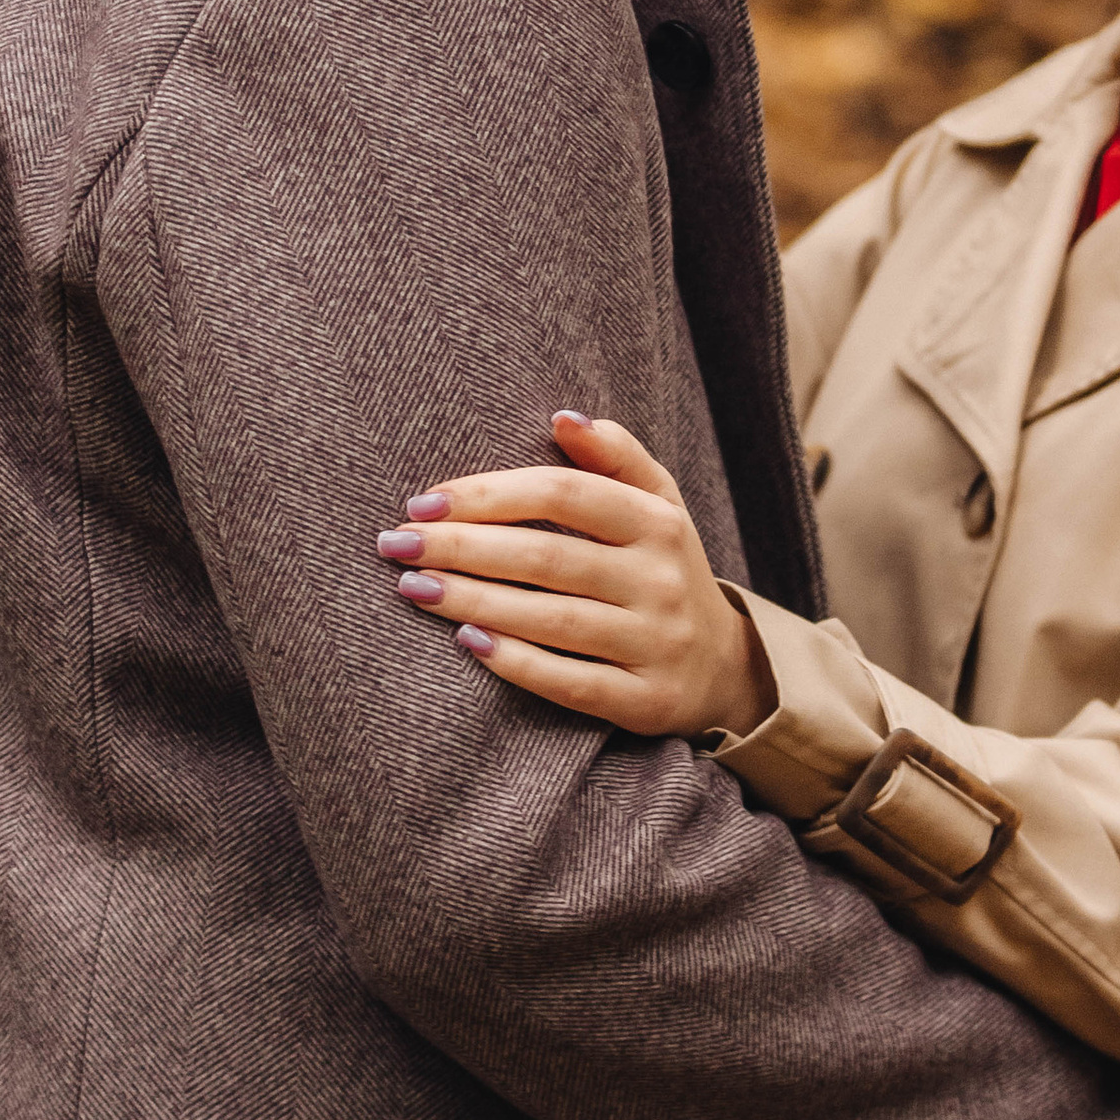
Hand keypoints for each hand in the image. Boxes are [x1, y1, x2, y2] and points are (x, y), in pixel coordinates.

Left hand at [375, 414, 773, 736]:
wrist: (723, 670)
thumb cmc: (663, 570)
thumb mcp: (658, 504)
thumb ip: (615, 455)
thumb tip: (562, 418)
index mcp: (658, 522)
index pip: (564, 495)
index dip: (489, 494)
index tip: (423, 501)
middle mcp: (660, 581)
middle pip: (548, 557)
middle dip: (463, 548)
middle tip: (396, 544)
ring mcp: (655, 644)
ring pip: (554, 620)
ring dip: (474, 602)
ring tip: (414, 588)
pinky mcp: (645, 701)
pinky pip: (572, 682)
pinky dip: (518, 663)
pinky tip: (468, 643)